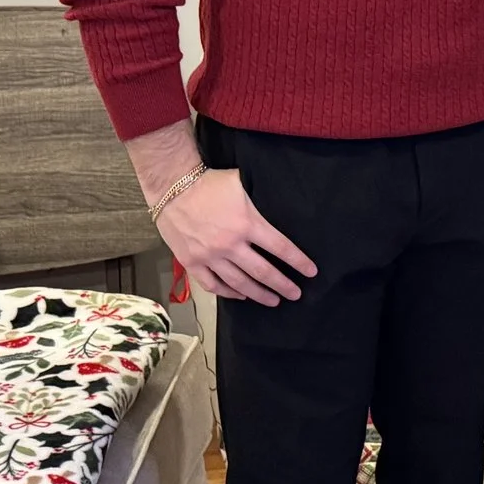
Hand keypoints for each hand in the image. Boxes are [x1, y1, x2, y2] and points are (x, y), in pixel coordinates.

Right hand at [159, 170, 318, 306]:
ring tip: (273, 300)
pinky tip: (240, 295)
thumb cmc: (210, 183)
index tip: (311, 272)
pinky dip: (228, 293)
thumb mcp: (243, 184)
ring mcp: (209, 256)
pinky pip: (212, 284)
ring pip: (239, 283)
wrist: (172, 186)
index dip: (298, 262)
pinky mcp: (191, 262)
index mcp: (248, 224)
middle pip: (263, 272)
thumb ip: (261, 199)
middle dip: (283, 285)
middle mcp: (230, 244)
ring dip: (259, 294)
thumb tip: (282, 200)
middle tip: (296, 294)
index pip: (281, 248)